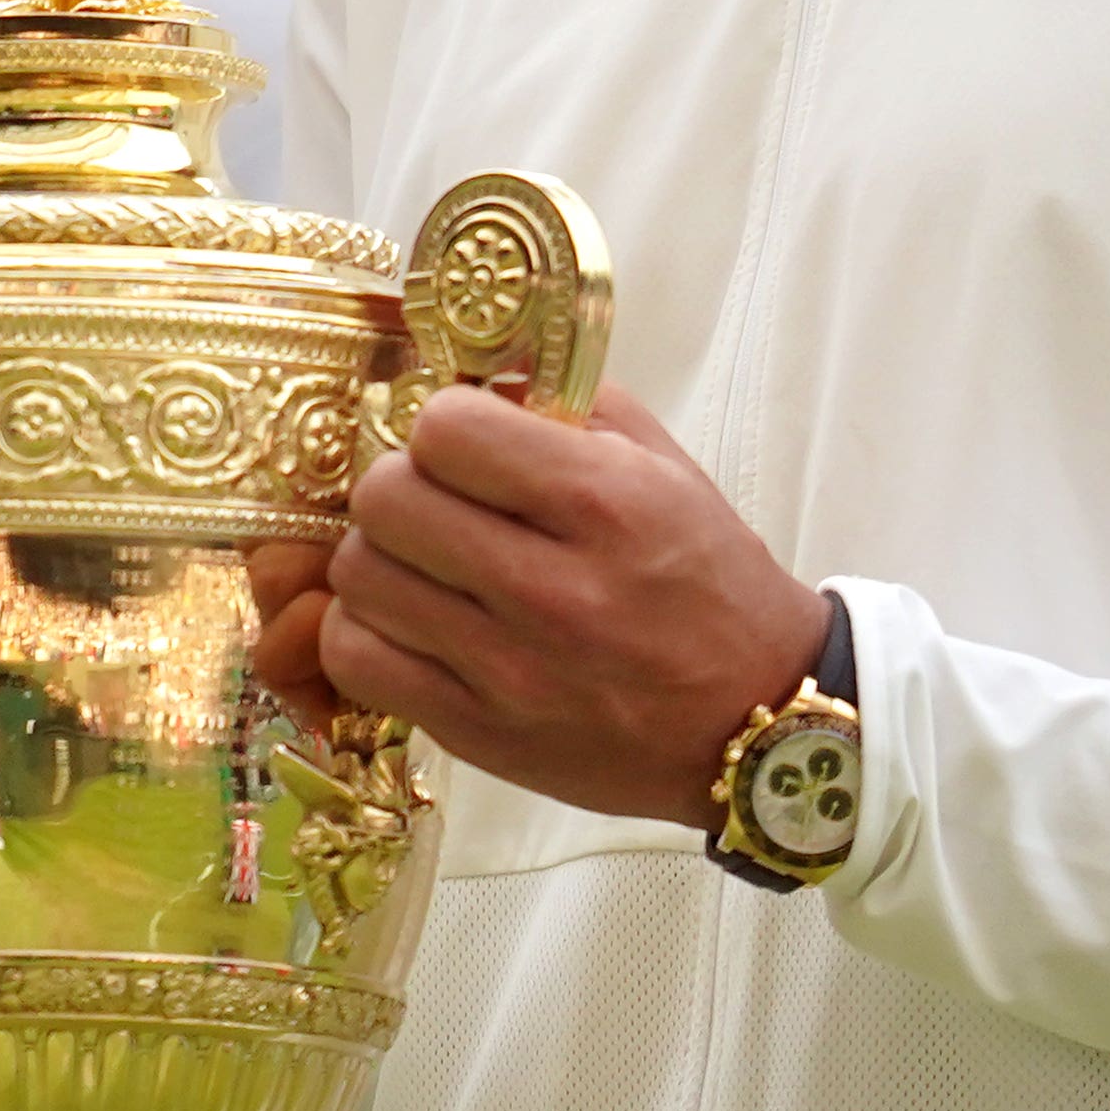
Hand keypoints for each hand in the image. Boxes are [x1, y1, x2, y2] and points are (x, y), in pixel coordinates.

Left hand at [302, 385, 826, 828]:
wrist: (753, 719)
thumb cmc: (706, 582)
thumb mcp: (664, 468)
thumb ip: (567, 405)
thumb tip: (470, 376)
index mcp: (605, 503)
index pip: (445, 429)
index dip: (443, 424)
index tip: (467, 444)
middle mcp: (554, 589)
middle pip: (385, 499)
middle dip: (399, 485)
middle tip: (433, 502)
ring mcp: (511, 670)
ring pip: (360, 576)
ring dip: (382, 559)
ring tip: (425, 566)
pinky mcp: (478, 733)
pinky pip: (356, 659)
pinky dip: (366, 632)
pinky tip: (411, 624)